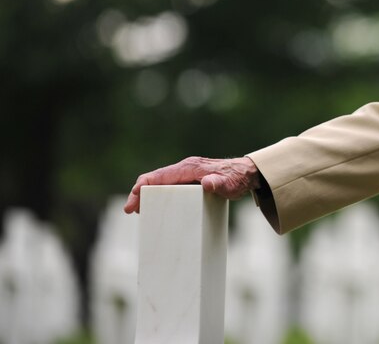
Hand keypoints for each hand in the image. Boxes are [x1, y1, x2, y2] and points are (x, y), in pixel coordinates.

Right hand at [123, 156, 261, 213]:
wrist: (246, 173)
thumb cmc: (237, 178)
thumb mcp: (229, 184)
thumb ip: (219, 183)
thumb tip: (207, 182)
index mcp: (189, 168)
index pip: (159, 176)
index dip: (143, 187)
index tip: (133, 201)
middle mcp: (185, 168)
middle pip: (155, 179)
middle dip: (140, 193)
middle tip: (130, 211)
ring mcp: (186, 174)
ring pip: (160, 183)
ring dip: (148, 195)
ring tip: (139, 212)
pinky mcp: (190, 180)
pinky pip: (169, 186)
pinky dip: (158, 195)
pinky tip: (156, 207)